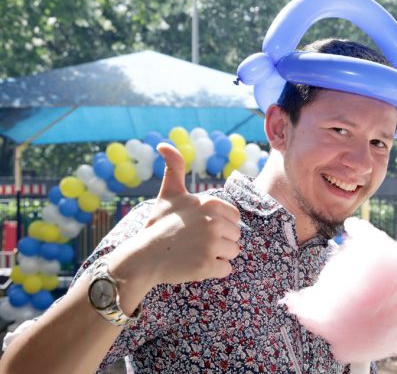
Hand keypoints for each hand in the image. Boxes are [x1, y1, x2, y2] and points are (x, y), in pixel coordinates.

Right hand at [111, 143, 240, 291]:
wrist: (142, 258)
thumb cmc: (158, 225)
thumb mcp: (169, 193)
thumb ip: (174, 168)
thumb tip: (163, 144)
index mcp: (209, 203)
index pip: (234, 217)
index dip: (219, 225)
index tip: (199, 228)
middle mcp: (213, 221)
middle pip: (235, 235)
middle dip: (219, 241)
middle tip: (195, 243)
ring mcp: (211, 244)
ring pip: (232, 252)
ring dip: (217, 256)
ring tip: (195, 253)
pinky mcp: (207, 265)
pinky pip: (226, 269)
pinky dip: (213, 271)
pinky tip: (195, 265)